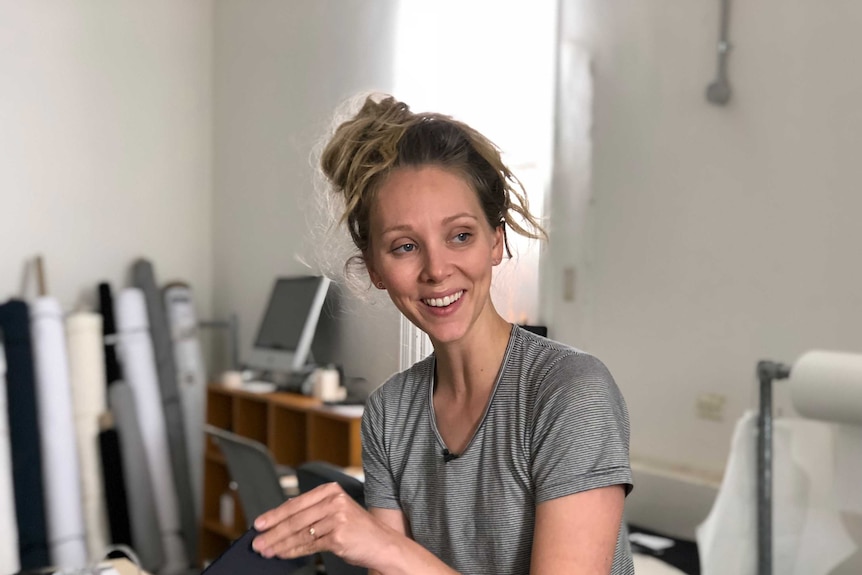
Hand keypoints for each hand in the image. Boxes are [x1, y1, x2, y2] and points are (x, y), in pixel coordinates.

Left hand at [252, 481, 389, 567]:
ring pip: (299, 533)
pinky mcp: (338, 535)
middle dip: (273, 532)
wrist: (383, 544)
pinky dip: (293, 551)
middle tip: (258, 541)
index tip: (259, 524)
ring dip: (280, 544)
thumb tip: (281, 519)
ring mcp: (336, 517)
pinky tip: (284, 554)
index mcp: (331, 490)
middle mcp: (334, 500)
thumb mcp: (336, 512)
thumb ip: (312, 512)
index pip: (296, 503)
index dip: (274, 514)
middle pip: (295, 519)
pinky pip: (309, 545)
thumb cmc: (358, 529)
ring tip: (267, 550)